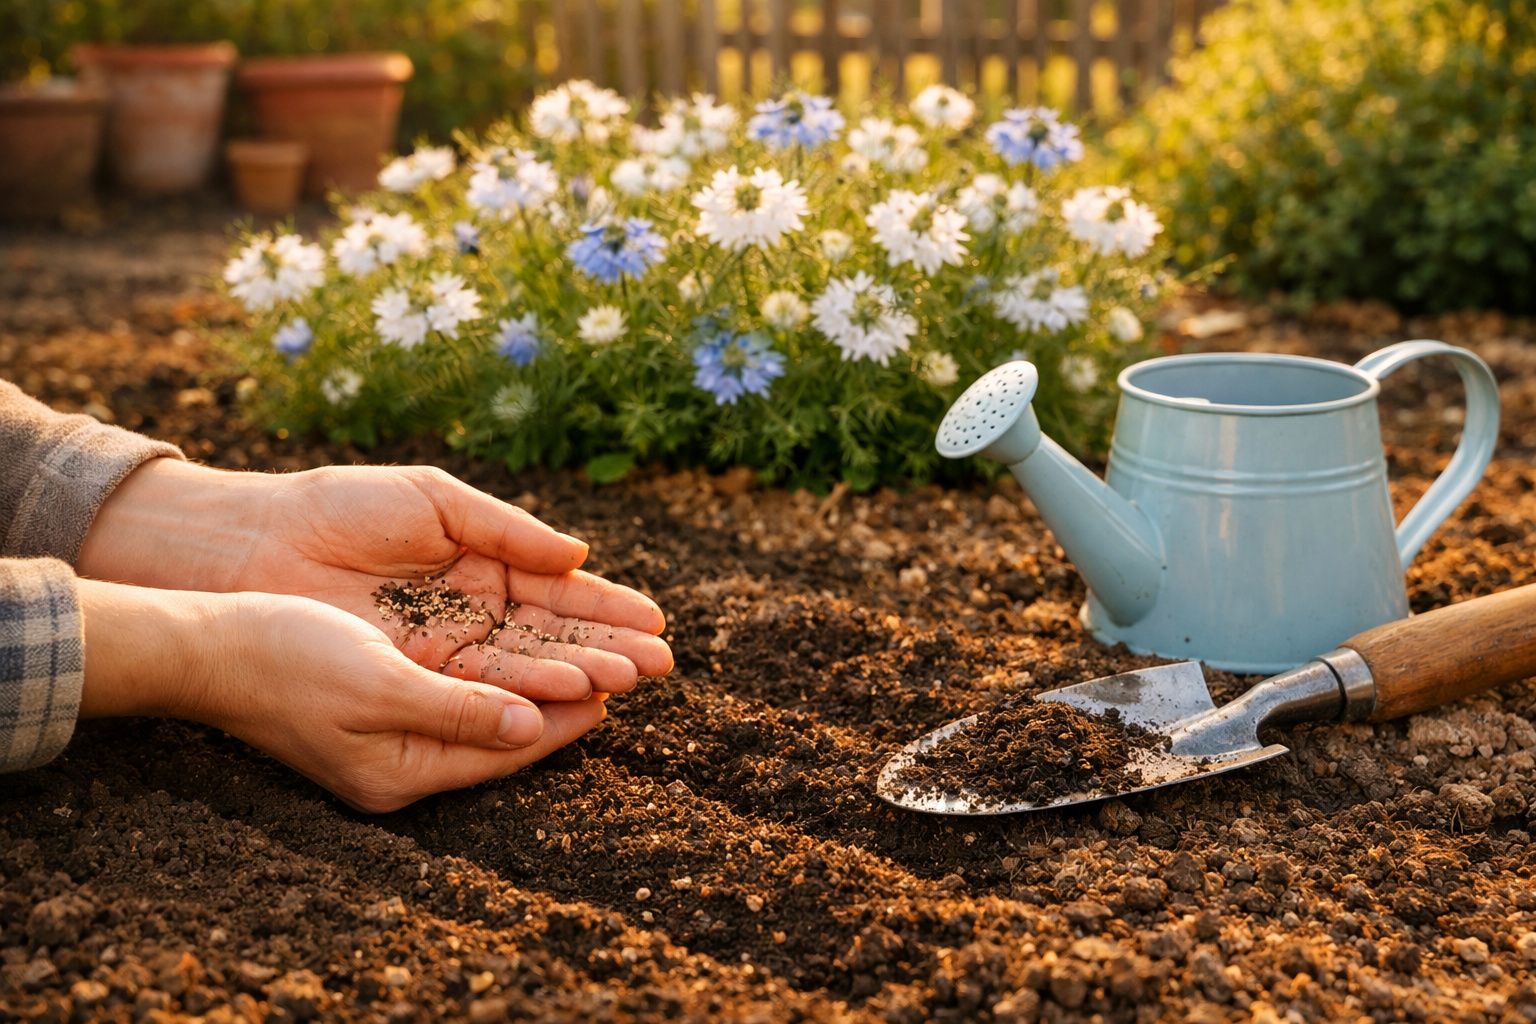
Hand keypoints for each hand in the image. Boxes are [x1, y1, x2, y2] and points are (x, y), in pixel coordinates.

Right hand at [76, 579, 608, 811]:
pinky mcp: (389, 699)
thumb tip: (531, 721)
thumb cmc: (284, 660)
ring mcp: (399, 733)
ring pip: (500, 701)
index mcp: (407, 769)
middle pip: (517, 725)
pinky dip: (512, 665)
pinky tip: (540, 642)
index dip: (572, 711)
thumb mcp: (377, 685)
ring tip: (612, 651)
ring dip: (555, 673)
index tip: (626, 679)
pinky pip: (469, 685)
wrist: (208, 644)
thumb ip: (457, 710)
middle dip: (581, 689)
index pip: (513, 745)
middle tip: (646, 663)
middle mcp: (410, 760)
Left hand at [78, 460, 672, 696]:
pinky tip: (570, 697)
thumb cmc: (343, 508)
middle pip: (551, 637)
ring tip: (630, 680)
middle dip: (606, 649)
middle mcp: (471, 615)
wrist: (258, 544)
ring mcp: (444, 651)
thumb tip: (578, 551)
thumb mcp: (436, 501)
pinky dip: (524, 694)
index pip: (556, 593)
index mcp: (481, 566)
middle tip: (660, 664)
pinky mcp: (413, 681)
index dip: (604, 607)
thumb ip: (509, 529)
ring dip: (578, 675)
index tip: (653, 620)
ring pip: (523, 668)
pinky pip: (478, 691)